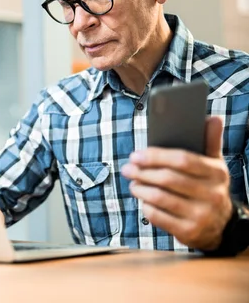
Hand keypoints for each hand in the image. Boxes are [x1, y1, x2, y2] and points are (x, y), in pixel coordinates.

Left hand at [122, 116, 232, 249]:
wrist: (221, 226)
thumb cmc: (209, 188)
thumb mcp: (214, 165)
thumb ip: (210, 141)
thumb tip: (213, 117)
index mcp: (216, 173)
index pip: (182, 160)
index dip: (156, 156)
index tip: (136, 154)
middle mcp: (212, 195)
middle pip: (168, 179)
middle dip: (142, 172)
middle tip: (127, 168)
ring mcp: (201, 215)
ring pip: (160, 198)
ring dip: (140, 188)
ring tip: (132, 183)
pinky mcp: (189, 232)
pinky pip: (158, 216)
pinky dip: (145, 206)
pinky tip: (142, 200)